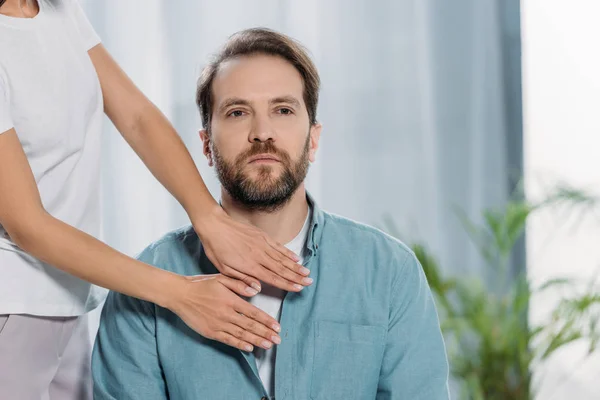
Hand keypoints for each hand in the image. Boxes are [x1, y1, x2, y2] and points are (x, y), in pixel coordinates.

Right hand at [169, 274, 281, 350]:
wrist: (180, 295)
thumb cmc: (201, 284)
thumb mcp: (221, 278)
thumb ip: (239, 284)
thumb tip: (255, 290)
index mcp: (231, 300)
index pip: (253, 313)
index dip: (266, 321)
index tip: (277, 326)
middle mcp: (226, 313)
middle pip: (250, 326)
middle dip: (265, 333)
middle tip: (277, 339)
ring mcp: (218, 324)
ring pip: (241, 334)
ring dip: (256, 341)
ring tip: (268, 345)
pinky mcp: (210, 332)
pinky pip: (228, 340)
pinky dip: (239, 344)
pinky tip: (249, 348)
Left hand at [194, 206, 312, 291]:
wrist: (214, 225)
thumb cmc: (216, 248)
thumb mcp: (224, 269)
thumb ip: (242, 280)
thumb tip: (256, 289)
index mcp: (250, 266)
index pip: (273, 278)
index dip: (287, 284)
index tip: (299, 288)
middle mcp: (260, 256)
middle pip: (282, 269)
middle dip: (297, 276)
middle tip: (309, 281)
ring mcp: (262, 244)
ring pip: (283, 258)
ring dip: (296, 266)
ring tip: (306, 272)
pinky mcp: (262, 236)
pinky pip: (278, 246)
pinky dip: (288, 252)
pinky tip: (296, 257)